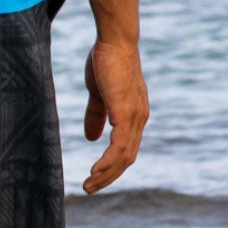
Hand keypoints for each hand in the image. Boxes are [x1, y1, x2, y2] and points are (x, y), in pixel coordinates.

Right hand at [82, 40, 148, 193]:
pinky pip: (120, 146)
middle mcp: (139, 118)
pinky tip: (96, 170)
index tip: (95, 176)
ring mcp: (134, 116)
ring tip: (88, 184)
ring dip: (106, 174)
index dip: (112, 165)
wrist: (115, 39)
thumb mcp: (99, 92)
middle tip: (89, 188)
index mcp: (134, 114)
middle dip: (109, 176)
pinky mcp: (126, 112)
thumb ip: (96, 114)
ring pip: (124, 157)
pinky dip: (108, 162)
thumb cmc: (106, 60)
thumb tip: (91, 138)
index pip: (126, 148)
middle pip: (127, 158)